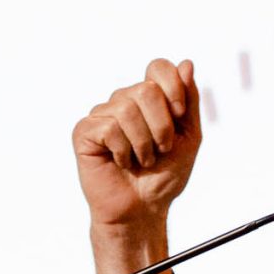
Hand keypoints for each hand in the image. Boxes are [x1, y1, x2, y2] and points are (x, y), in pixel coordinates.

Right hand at [73, 58, 200, 230]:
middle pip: (146, 89)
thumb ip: (188, 101)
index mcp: (148, 98)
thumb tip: (186, 63)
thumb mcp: (189, 137)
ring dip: (143, 144)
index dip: (173, 87)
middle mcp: (123, 100)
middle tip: (160, 149)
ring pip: (127, 109)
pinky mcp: (85, 132)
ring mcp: (102, 114)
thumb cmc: (164, 176)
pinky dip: (123, 151)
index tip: (179, 115)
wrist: (143, 210)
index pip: (158, 67)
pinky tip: (121, 162)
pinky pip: (109, 128)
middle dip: (162, 125)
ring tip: (141, 160)